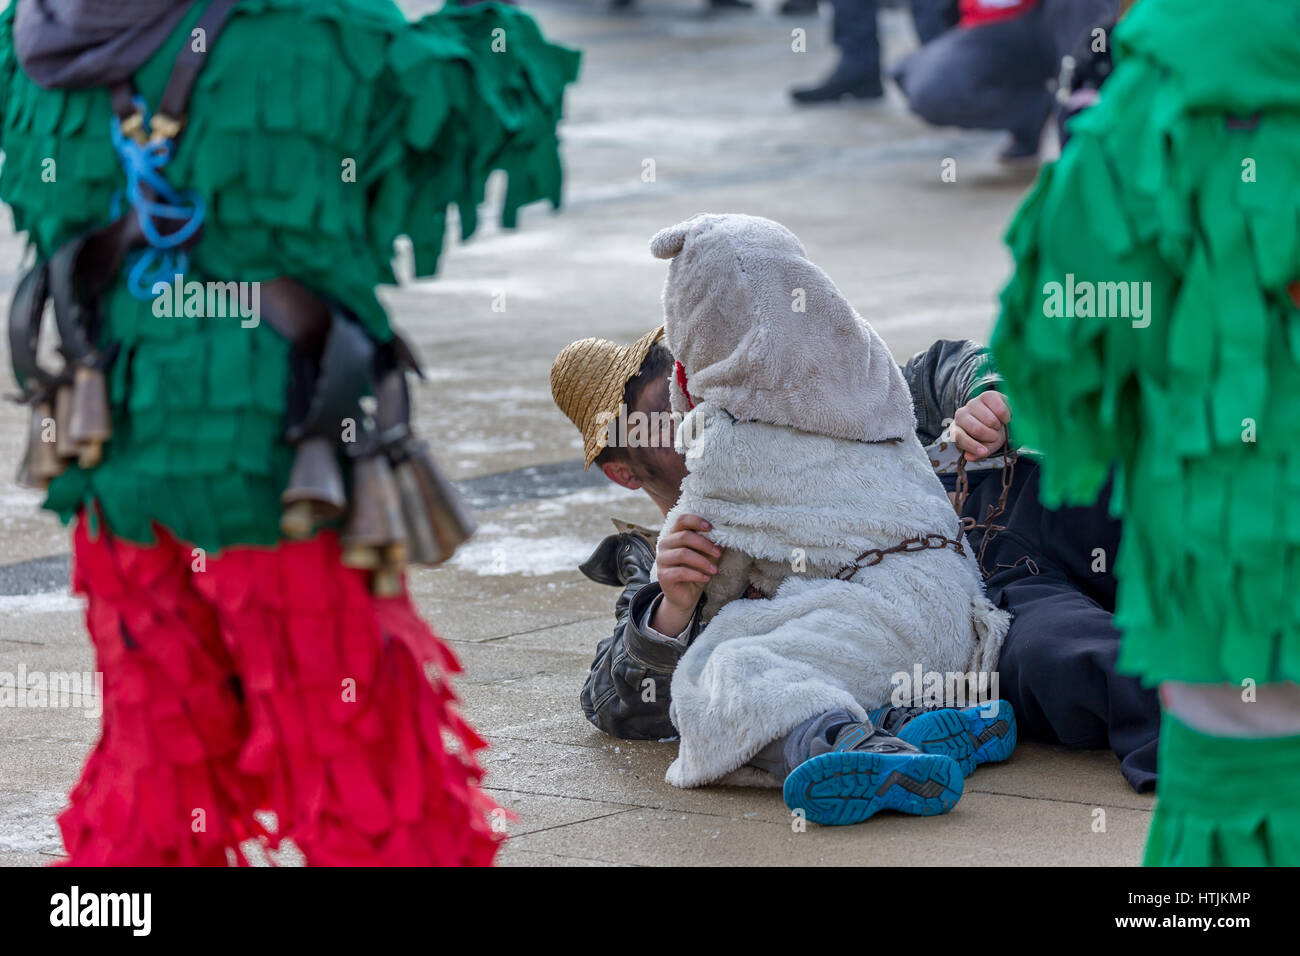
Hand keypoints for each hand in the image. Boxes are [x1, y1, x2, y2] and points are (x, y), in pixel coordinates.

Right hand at [652, 513, 719, 635]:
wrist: (685, 595)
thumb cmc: (695, 571)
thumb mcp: (706, 556)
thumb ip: (710, 545)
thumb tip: (724, 536)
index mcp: (674, 535)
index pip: (681, 520)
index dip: (696, 521)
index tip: (711, 528)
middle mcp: (665, 544)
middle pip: (684, 536)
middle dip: (704, 544)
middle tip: (718, 553)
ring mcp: (661, 560)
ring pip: (683, 554)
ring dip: (702, 562)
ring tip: (715, 570)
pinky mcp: (662, 575)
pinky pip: (680, 572)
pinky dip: (696, 574)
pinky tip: (706, 578)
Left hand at [951, 390, 1010, 460]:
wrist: (1002, 420)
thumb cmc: (990, 435)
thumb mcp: (986, 446)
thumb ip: (978, 452)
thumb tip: (969, 457)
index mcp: (957, 429)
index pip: (960, 437)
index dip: (973, 446)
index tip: (984, 452)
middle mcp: (961, 414)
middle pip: (977, 429)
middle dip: (990, 436)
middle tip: (995, 436)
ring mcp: (973, 403)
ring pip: (990, 420)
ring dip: (998, 426)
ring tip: (998, 426)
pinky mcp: (987, 395)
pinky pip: (999, 408)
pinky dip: (1005, 416)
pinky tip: (1004, 418)